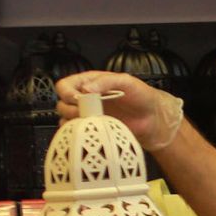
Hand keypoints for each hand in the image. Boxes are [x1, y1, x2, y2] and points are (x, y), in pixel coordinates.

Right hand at [54, 71, 180, 149]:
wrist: (153, 119)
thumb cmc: (142, 96)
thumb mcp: (126, 81)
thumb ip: (106, 81)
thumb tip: (85, 89)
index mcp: (90, 83)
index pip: (65, 85)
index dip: (66, 92)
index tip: (77, 99)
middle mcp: (85, 98)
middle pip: (62, 103)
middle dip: (70, 108)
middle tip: (87, 113)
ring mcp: (89, 115)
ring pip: (66, 119)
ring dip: (73, 122)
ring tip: (91, 123)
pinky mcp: (94, 130)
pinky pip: (76, 133)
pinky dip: (78, 134)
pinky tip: (90, 132)